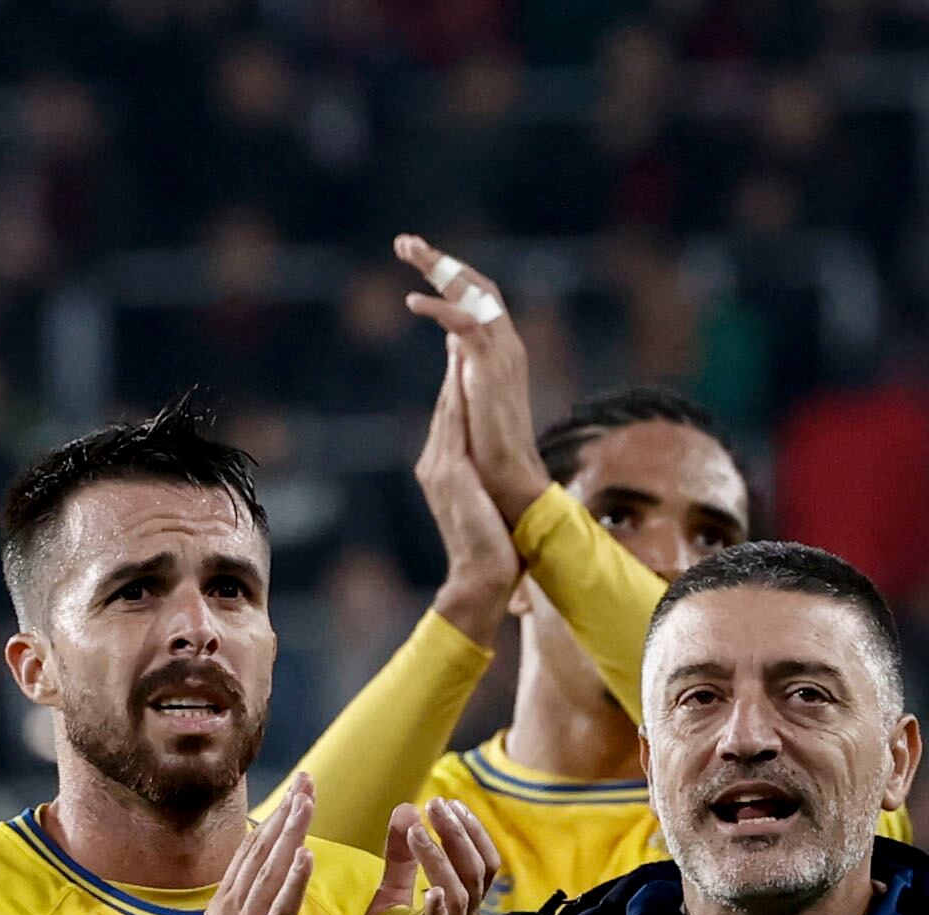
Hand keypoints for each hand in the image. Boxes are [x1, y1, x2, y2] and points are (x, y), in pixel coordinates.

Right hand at [208, 773, 315, 914]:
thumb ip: (243, 903)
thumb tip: (257, 873)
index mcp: (224, 902)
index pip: (250, 851)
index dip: (274, 819)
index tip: (296, 791)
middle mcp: (231, 907)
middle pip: (261, 853)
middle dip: (286, 814)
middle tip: (306, 781)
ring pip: (271, 873)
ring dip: (290, 835)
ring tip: (306, 804)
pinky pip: (281, 909)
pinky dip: (294, 881)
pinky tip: (306, 856)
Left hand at [377, 798, 499, 914]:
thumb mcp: (390, 897)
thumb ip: (400, 858)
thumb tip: (407, 808)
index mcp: (459, 907)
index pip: (481, 862)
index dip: (470, 831)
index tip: (449, 802)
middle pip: (477, 873)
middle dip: (459, 836)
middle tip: (437, 806)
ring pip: (461, 897)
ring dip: (440, 861)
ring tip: (417, 833)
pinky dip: (439, 912)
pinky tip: (432, 890)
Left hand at [396, 234, 553, 524]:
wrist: (508, 483)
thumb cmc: (490, 452)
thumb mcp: (470, 395)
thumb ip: (464, 364)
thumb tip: (452, 342)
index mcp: (499, 352)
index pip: (475, 298)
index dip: (448, 274)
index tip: (416, 258)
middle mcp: (505, 346)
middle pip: (476, 285)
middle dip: (440, 260)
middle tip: (404, 241)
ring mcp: (502, 355)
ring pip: (475, 293)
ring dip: (440, 268)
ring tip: (407, 250)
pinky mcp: (492, 369)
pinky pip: (468, 324)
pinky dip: (440, 309)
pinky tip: (412, 302)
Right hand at [419, 342, 520, 638]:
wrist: (480, 580)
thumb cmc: (491, 555)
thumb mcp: (486, 511)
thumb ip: (482, 488)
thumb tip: (492, 482)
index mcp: (443, 472)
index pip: (451, 417)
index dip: (456, 380)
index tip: (464, 347)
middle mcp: (435, 464)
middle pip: (444, 403)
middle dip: (451, 362)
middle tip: (456, 319)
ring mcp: (439, 467)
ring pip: (447, 405)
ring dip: (452, 364)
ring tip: (458, 327)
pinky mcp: (450, 472)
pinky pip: (453, 421)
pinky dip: (457, 389)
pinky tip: (464, 363)